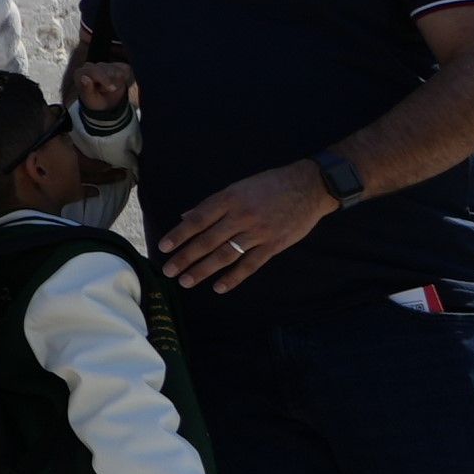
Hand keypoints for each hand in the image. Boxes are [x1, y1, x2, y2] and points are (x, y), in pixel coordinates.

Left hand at [68, 46, 135, 121]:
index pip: (94, 71)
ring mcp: (102, 65)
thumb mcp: (90, 99)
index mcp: (80, 73)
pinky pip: (125, 69)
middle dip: (112, 82)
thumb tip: (84, 78)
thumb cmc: (95, 101)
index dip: (105, 79)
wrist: (105, 104)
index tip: (112, 89)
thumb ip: (86, 89)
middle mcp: (90, 66)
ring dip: (118, 81)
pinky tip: (118, 83)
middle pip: (107, 69)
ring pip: (117, 69)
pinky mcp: (115, 64)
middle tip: (110, 90)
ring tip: (111, 88)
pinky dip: (125, 77)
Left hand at [157, 160, 333, 293]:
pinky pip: (250, 265)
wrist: (309, 186)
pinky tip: (218, 287)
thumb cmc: (269, 185)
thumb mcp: (238, 187)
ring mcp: (258, 232)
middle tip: (168, 271)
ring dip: (203, 270)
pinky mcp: (274, 245)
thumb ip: (212, 204)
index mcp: (229, 199)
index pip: (198, 219)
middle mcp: (241, 216)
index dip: (179, 234)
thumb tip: (186, 216)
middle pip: (207, 240)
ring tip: (185, 281)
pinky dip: (234, 277)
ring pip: (225, 255)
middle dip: (185, 257)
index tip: (163, 247)